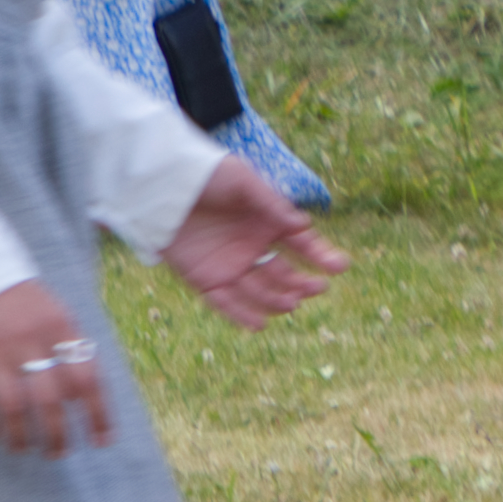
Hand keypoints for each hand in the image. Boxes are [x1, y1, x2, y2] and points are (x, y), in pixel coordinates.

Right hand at [0, 279, 114, 454]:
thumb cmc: (21, 304)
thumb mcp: (56, 315)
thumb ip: (72, 350)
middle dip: (57, 434)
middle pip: (49, 400)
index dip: (97, 413)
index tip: (102, 441)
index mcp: (60, 328)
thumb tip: (87, 399)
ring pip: (10, 407)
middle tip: (58, 453)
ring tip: (23, 449)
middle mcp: (27, 340)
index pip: (87, 378)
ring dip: (19, 436)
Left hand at [160, 166, 343, 324]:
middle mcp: (253, 247)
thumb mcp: (243, 182)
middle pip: (284, 272)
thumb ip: (272, 204)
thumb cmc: (207, 176)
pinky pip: (225, 302)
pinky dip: (241, 315)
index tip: (340, 267)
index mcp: (268, 223)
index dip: (322, 256)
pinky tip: (259, 325)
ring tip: (290, 304)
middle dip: (302, 283)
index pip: (302, 244)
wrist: (162, 187)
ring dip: (277, 299)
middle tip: (316, 289)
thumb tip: (302, 226)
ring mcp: (229, 265)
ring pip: (259, 290)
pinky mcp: (204, 279)